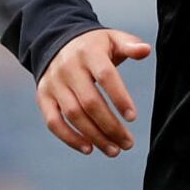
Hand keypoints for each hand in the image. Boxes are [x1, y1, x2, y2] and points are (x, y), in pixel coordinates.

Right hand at [37, 28, 151, 156]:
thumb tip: (146, 50)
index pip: (105, 76)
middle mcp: (68, 68)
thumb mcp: (112, 39)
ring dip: (94, 136)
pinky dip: (69, 138)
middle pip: (90, 101)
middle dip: (110, 126)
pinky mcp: (43, 96)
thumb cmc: (94, 46)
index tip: (132, 118)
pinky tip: (89, 149)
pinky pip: (53, 121)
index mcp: (89, 52)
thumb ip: (130, 44)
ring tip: (114, 150)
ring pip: (73, 114)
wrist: (57, 42)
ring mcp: (54, 83)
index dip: (119, 98)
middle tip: (128, 143)